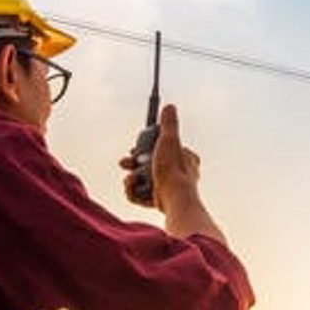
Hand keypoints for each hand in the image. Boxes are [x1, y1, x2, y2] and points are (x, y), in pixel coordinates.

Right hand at [118, 105, 225, 243]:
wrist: (174, 199)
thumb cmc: (173, 170)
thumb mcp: (169, 140)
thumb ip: (169, 124)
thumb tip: (170, 107)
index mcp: (185, 158)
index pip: (161, 148)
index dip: (145, 148)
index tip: (134, 149)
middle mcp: (179, 174)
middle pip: (149, 165)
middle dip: (133, 163)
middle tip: (125, 163)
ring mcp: (169, 189)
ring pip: (144, 180)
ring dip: (131, 177)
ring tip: (130, 178)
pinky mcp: (159, 201)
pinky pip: (141, 195)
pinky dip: (133, 190)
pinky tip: (132, 186)